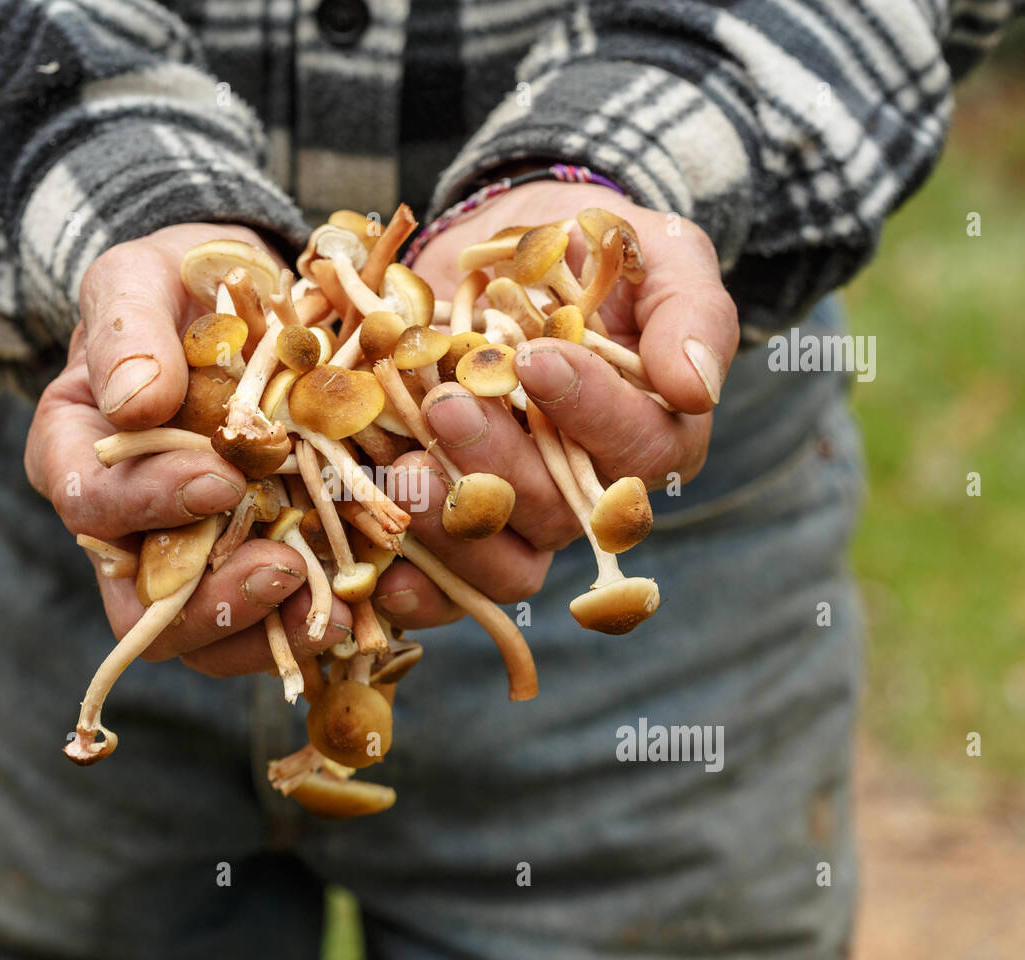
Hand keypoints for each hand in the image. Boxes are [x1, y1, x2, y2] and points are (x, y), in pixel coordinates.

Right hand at [25, 225, 351, 678]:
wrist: (239, 299)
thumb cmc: (172, 287)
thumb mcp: (139, 282)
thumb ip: (128, 333)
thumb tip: (133, 404)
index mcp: (78, 458)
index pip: (93, 505)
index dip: (149, 504)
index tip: (219, 480)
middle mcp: (128, 524)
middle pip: (148, 601)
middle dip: (214, 599)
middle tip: (284, 569)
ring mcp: (194, 550)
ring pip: (212, 632)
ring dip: (272, 628)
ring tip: (337, 614)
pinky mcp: (257, 556)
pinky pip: (277, 613)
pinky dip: (318, 616)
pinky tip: (366, 605)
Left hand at [397, 181, 739, 558]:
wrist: (499, 252)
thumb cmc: (591, 250)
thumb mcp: (657, 255)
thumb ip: (690, 311)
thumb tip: (695, 387)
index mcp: (651, 435)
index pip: (640, 451)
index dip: (592, 415)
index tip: (538, 359)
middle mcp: (588, 491)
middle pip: (559, 514)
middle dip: (501, 465)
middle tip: (448, 406)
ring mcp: (518, 513)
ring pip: (504, 562)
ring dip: (453, 528)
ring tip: (404, 470)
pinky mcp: (457, 520)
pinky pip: (447, 584)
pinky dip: (418, 588)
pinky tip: (385, 571)